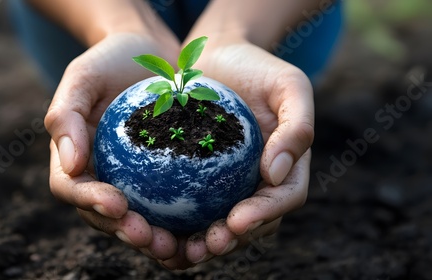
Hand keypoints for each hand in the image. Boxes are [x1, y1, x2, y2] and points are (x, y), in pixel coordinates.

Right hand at [44, 32, 182, 261]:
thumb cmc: (111, 60)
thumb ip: (65, 114)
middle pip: (105, 216)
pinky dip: (182, 220)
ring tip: (178, 247)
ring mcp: (130, 178)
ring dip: (155, 238)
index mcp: (74, 157)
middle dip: (127, 232)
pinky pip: (169, 202)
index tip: (118, 205)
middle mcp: (100, 174)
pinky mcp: (161, 176)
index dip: (90, 203)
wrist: (149, 52)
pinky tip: (205, 227)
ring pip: (138, 218)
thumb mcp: (83, 76)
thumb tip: (72, 165)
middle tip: (154, 240)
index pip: (73, 188)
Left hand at [160, 42, 313, 267]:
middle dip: (231, 241)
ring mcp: (229, 181)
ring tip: (179, 251)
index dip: (263, 215)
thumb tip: (276, 174)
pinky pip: (190, 205)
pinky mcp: (199, 177)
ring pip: (219, 222)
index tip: (236, 220)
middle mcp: (260, 180)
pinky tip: (156, 229)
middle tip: (205, 246)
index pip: (283, 198)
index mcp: (288, 164)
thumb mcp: (289, 85)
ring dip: (201, 243)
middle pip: (252, 223)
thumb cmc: (257, 67)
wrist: (218, 56)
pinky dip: (177, 223)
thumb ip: (297, 127)